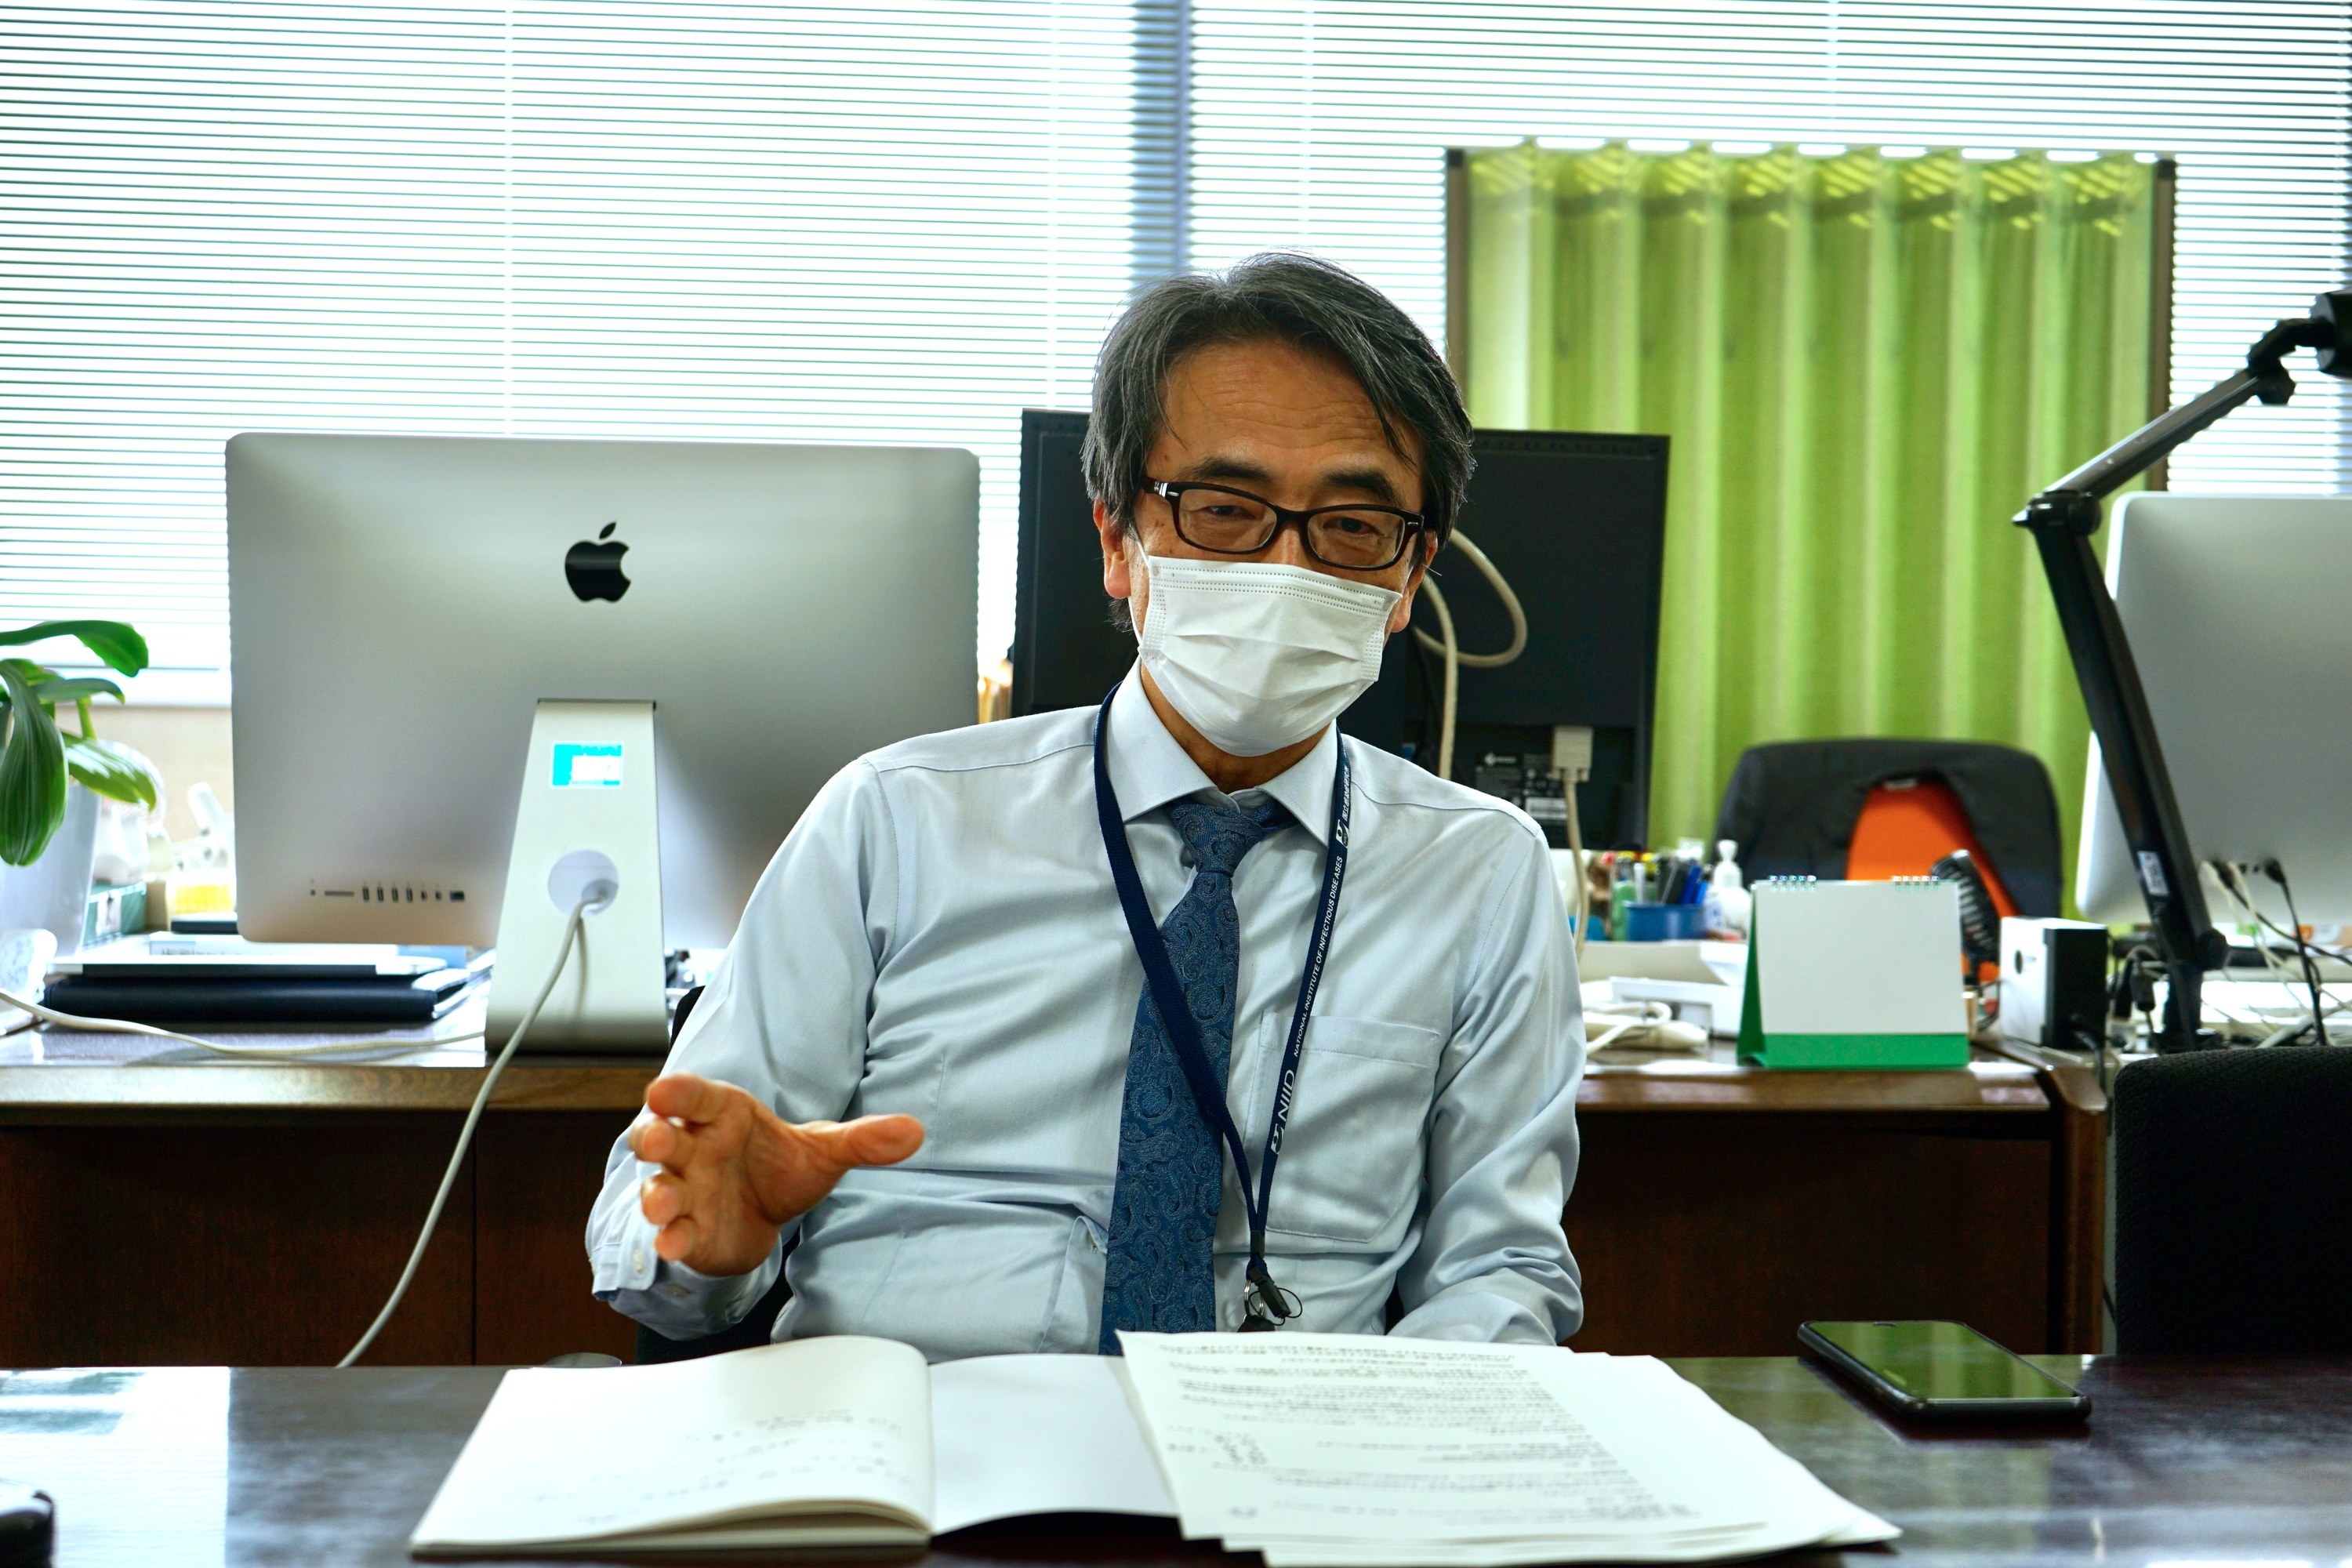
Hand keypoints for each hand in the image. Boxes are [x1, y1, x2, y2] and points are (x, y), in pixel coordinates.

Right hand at [628, 1073, 924, 1277]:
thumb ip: (863, 1140)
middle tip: (656, 1139)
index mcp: (724, 1114)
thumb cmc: (783, 1166)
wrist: (769, 1215)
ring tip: (665, 1203)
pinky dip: (670, 1238)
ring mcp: (686, 1189)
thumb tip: (915, 1131)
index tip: (664, 1089)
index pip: (697, 1095)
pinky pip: (672, 1232)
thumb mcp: (825, 1151)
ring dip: (656, 1194)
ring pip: (659, 1186)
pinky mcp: (688, 1229)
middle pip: (663, 1136)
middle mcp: (695, 1148)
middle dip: (654, 1137)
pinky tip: (674, 1245)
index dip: (679, 1091)